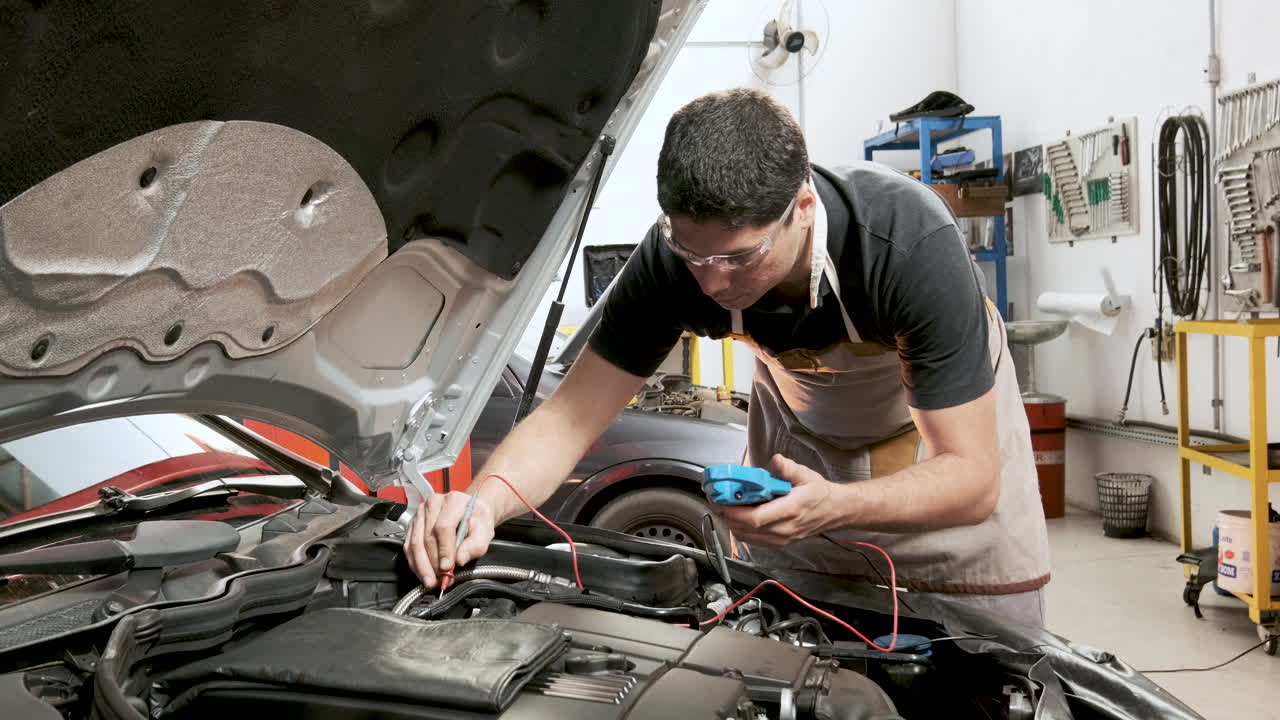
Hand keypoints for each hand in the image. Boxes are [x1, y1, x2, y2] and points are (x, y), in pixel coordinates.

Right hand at [403, 490, 495, 587]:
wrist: (471, 513)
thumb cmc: (477, 520)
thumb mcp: (485, 532)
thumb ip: (476, 545)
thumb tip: (460, 559)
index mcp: (453, 501)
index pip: (443, 527)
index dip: (444, 549)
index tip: (447, 567)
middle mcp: (433, 504)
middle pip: (427, 537)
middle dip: (432, 562)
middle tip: (440, 579)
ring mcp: (420, 513)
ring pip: (414, 543)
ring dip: (422, 566)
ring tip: (430, 581)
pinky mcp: (413, 524)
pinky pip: (408, 546)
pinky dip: (415, 563)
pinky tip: (423, 574)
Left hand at [716, 455, 838, 546]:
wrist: (834, 511)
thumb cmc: (819, 493)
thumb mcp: (806, 474)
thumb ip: (789, 468)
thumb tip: (775, 461)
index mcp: (791, 510)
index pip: (756, 518)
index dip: (735, 513)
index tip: (721, 502)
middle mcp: (785, 529)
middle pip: (747, 529)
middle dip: (728, 516)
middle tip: (717, 501)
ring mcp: (782, 538)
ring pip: (748, 537)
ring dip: (732, 524)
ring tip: (725, 508)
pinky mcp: (779, 542)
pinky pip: (754, 540)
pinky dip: (741, 530)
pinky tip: (737, 518)